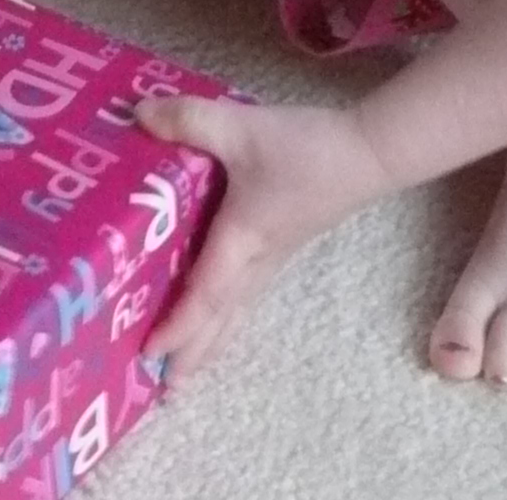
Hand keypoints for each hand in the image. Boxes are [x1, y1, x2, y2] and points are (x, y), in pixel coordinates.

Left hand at [134, 95, 399, 380]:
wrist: (368, 152)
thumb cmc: (306, 147)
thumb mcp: (240, 126)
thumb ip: (189, 120)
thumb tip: (138, 116)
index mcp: (242, 238)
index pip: (206, 294)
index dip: (178, 326)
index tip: (150, 354)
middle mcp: (257, 258)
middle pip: (221, 318)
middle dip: (192, 354)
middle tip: (164, 390)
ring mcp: (274, 256)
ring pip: (237, 312)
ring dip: (211, 342)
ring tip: (188, 371)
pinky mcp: (283, 245)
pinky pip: (248, 295)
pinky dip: (228, 316)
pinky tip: (222, 316)